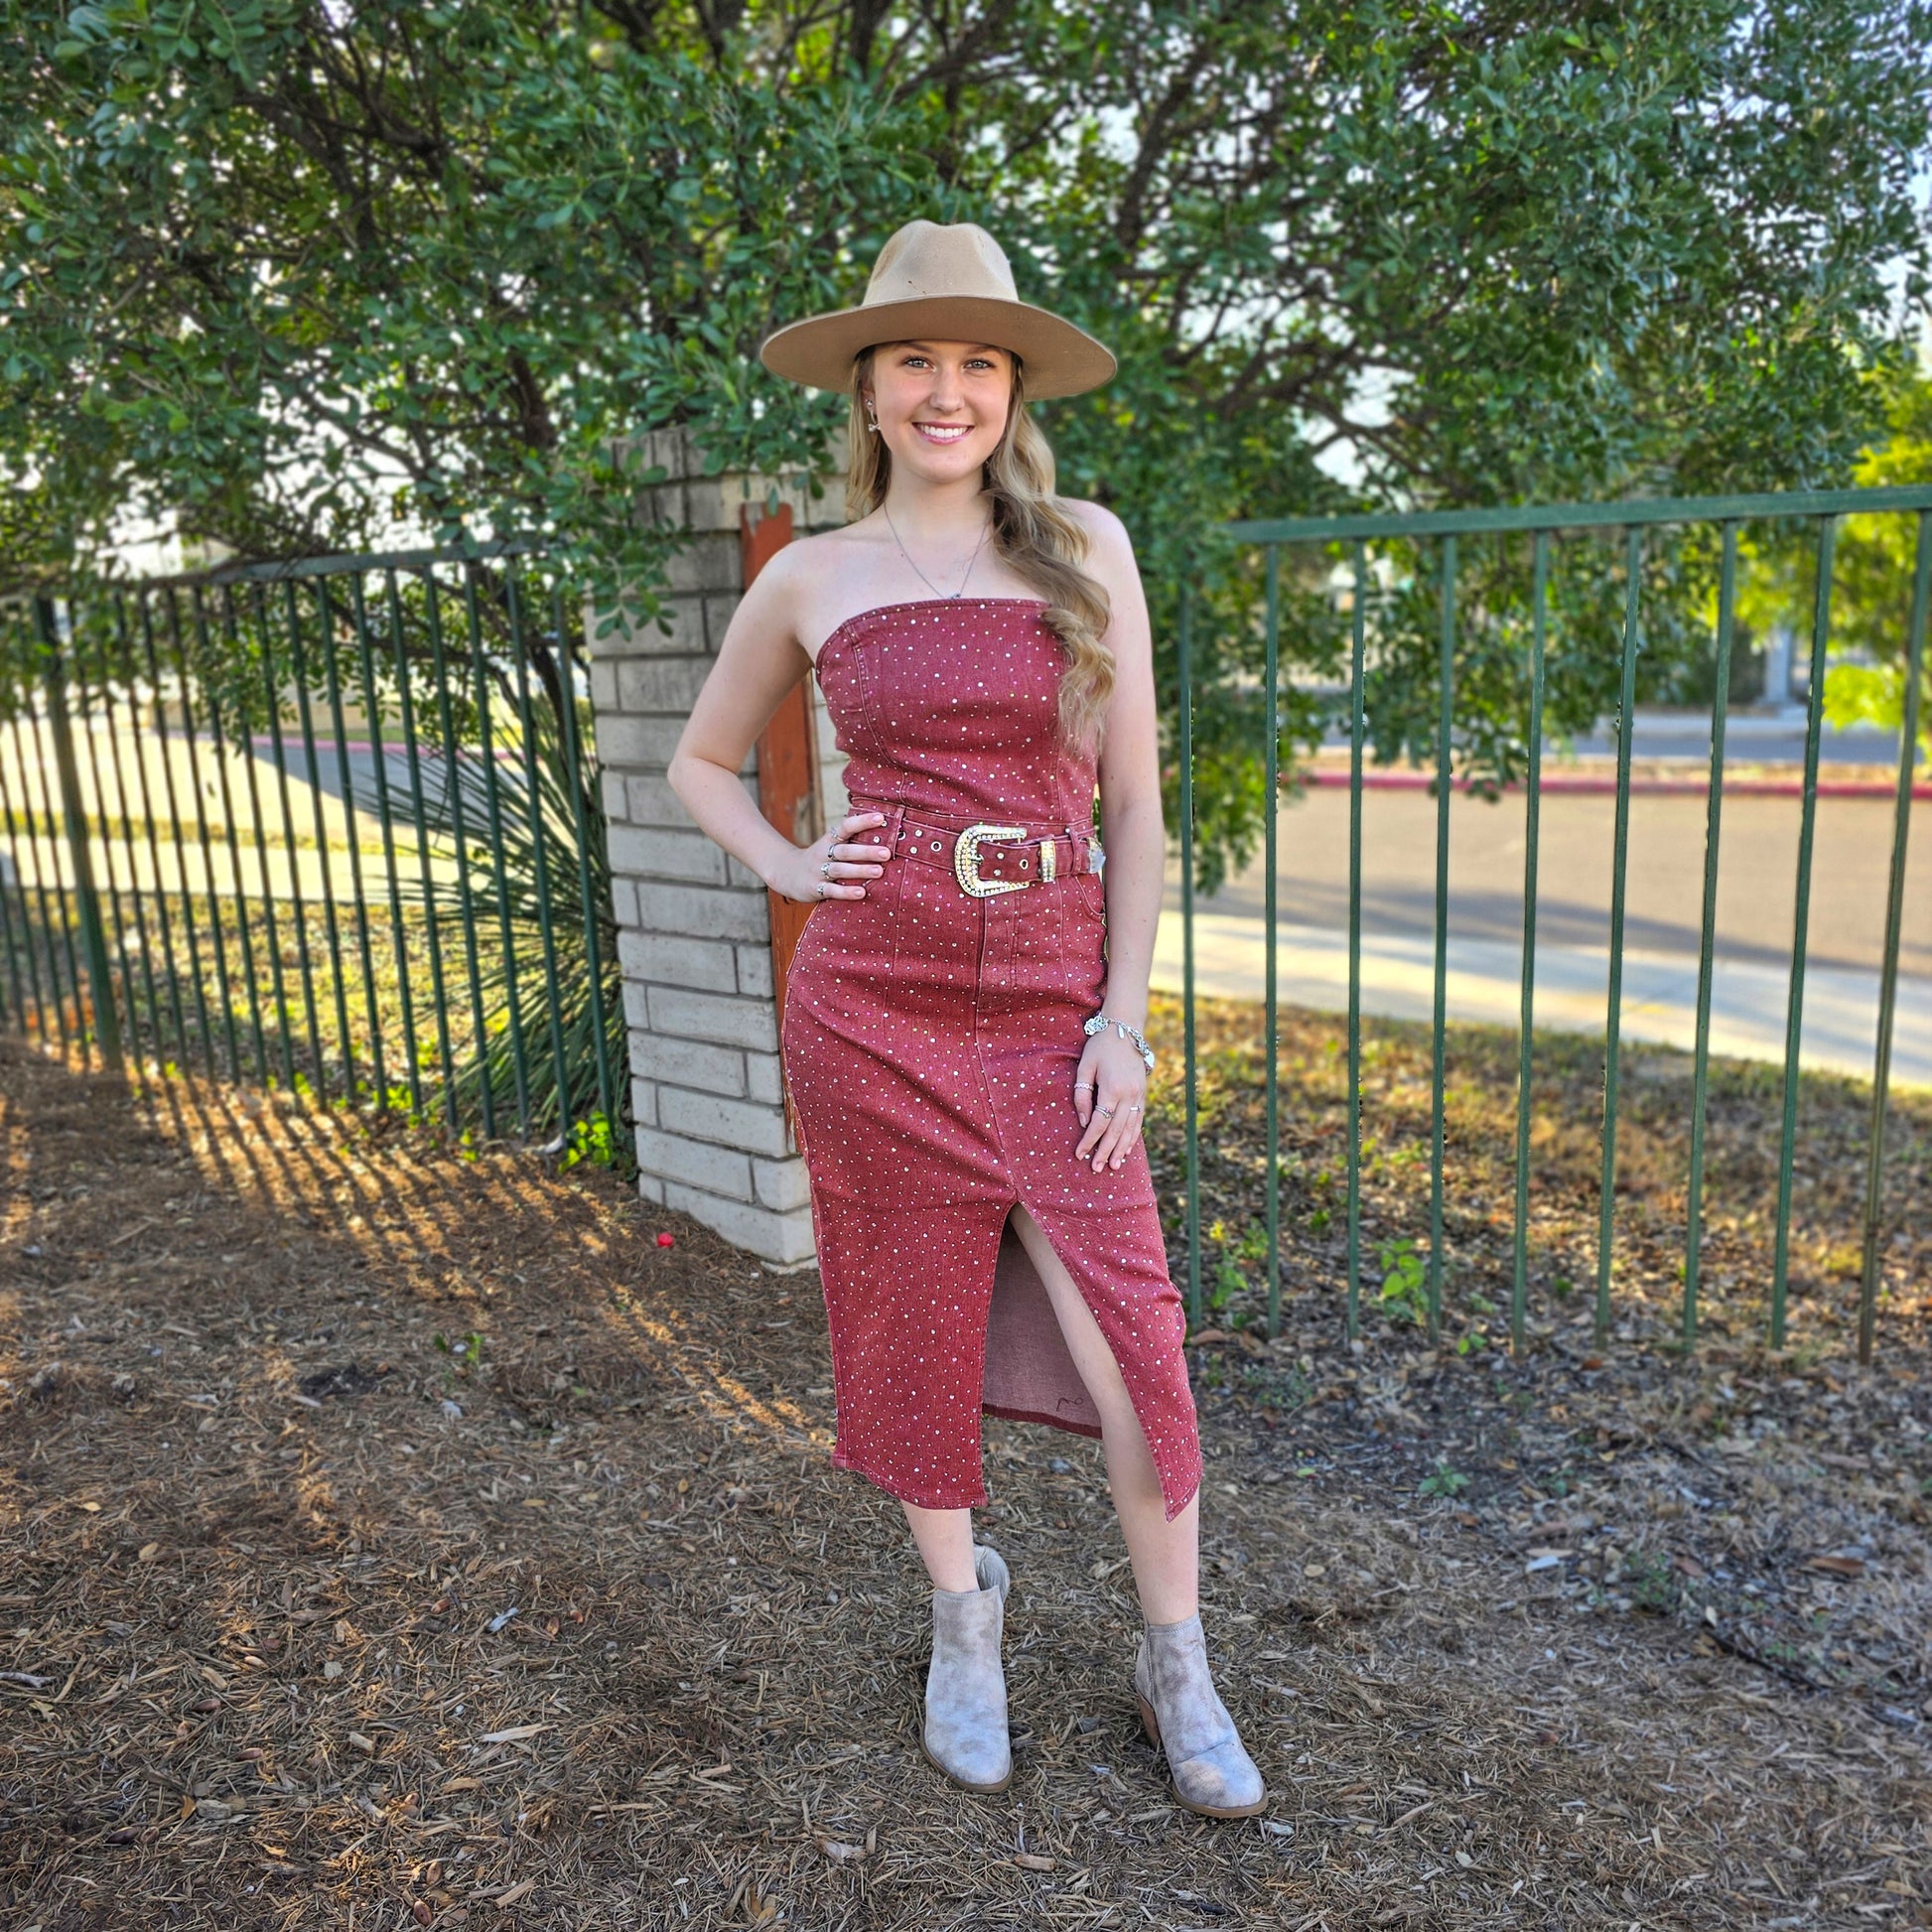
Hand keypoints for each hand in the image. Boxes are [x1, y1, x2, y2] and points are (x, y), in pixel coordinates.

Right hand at [768, 809, 891, 904]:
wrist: (786, 874)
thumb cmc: (819, 859)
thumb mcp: (830, 846)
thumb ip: (850, 842)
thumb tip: (883, 831)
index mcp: (829, 840)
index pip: (845, 827)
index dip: (862, 821)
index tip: (881, 818)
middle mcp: (823, 854)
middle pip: (845, 850)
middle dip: (866, 851)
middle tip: (886, 852)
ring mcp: (818, 871)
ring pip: (840, 870)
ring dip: (859, 870)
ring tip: (879, 871)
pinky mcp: (815, 888)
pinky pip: (831, 890)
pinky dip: (846, 892)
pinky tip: (861, 893)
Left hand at [1073, 1025, 1147, 1171]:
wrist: (1125, 1029)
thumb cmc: (1099, 1047)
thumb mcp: (1084, 1067)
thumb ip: (1082, 1095)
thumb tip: (1082, 1121)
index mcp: (1112, 1089)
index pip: (1099, 1122)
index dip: (1089, 1140)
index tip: (1080, 1154)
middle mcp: (1129, 1095)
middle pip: (1116, 1130)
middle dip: (1105, 1151)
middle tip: (1097, 1168)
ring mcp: (1139, 1095)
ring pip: (1130, 1128)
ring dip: (1121, 1148)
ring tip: (1113, 1165)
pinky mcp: (1143, 1094)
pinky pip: (1139, 1120)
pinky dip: (1133, 1136)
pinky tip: (1127, 1149)